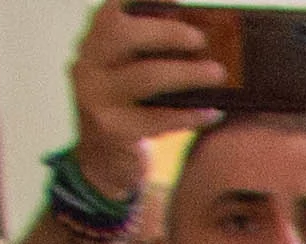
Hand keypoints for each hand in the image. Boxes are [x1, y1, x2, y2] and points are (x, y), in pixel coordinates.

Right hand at [63, 3, 223, 194]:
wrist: (102, 164)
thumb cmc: (129, 111)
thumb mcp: (129, 77)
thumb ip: (151, 56)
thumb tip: (204, 37)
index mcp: (93, 47)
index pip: (109, 12)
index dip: (142, 2)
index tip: (177, 2)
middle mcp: (88, 67)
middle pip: (120, 34)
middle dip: (166, 32)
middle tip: (200, 39)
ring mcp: (97, 99)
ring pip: (144, 76)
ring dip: (187, 73)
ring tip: (218, 73)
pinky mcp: (114, 130)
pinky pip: (158, 118)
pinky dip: (190, 114)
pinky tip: (213, 113)